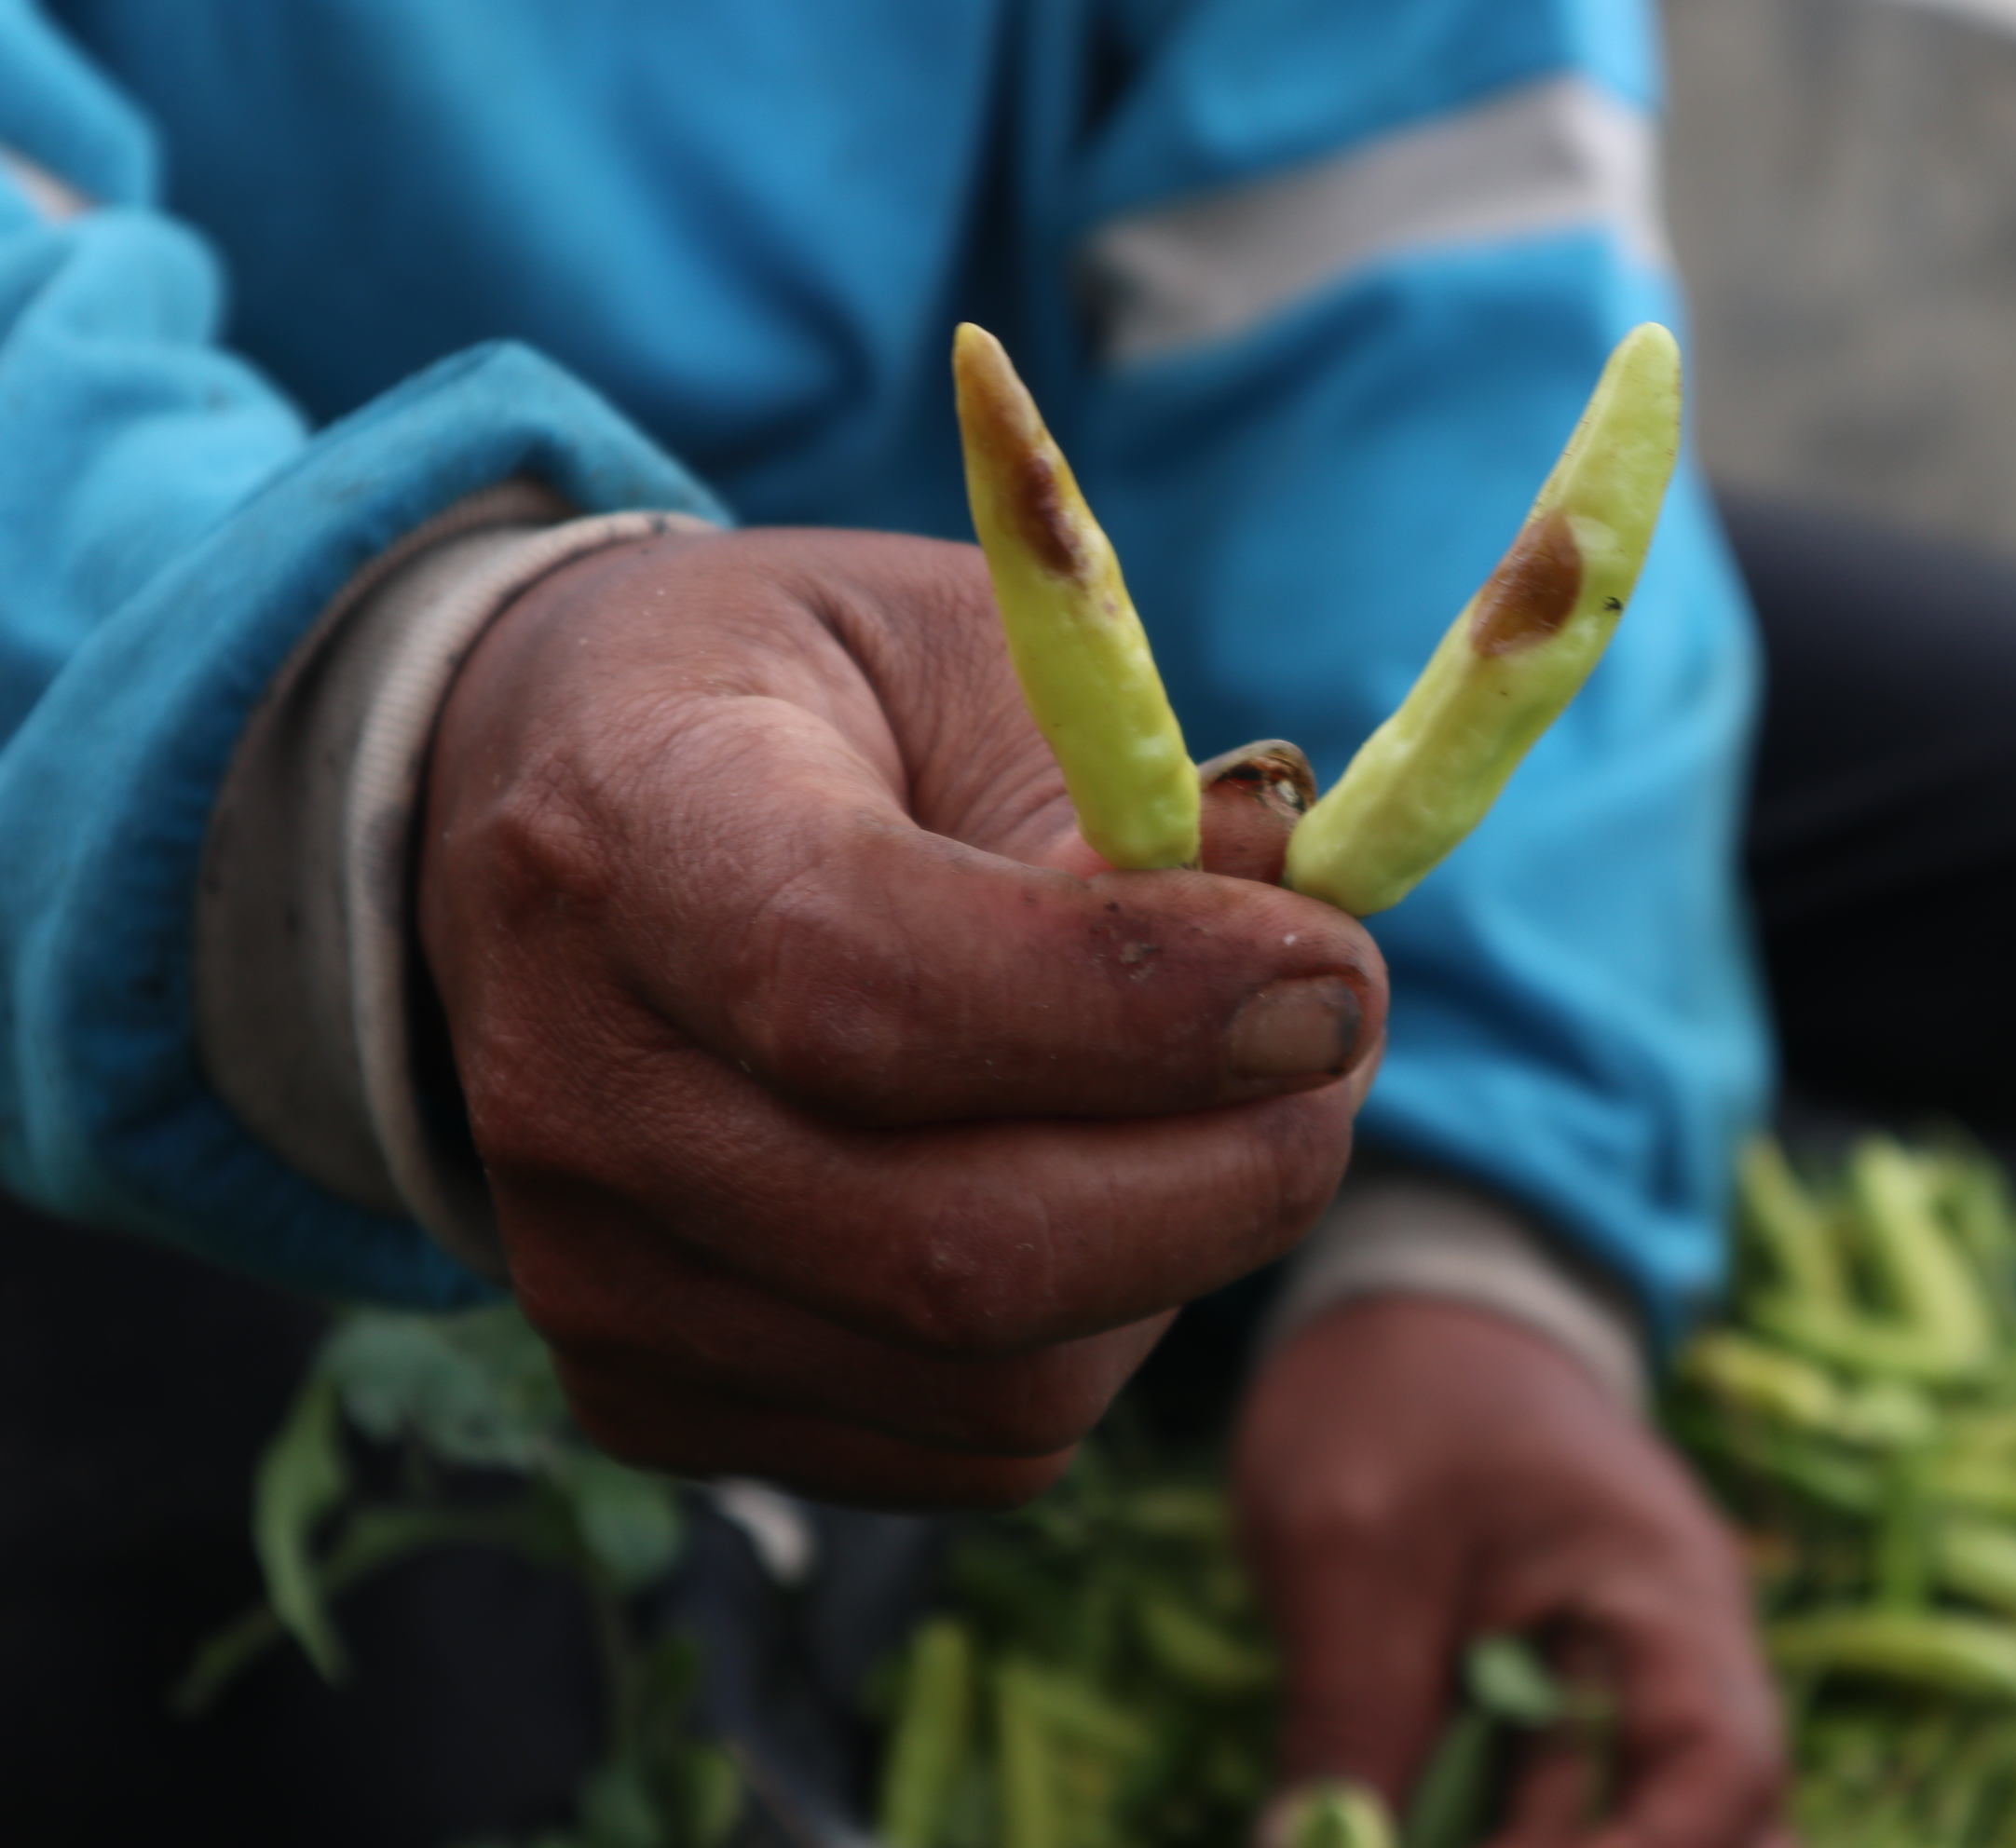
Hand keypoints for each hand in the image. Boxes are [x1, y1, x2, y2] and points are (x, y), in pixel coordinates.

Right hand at [418, 527, 1383, 1506]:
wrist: (560, 815)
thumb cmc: (806, 708)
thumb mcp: (968, 655)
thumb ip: (1130, 799)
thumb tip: (1308, 957)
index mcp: (623, 833)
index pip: (860, 984)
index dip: (1137, 1005)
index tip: (1335, 974)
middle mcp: (570, 1087)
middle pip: (950, 1250)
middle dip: (1230, 1174)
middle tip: (1341, 1052)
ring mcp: (591, 1278)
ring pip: (995, 1382)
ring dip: (1186, 1257)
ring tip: (1221, 1104)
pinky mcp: (649, 1400)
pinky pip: (969, 1445)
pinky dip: (1101, 1339)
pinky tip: (1095, 1189)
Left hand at [1237, 1297, 1786, 1847]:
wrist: (1412, 1319)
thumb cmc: (1392, 1397)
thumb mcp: (1342, 1542)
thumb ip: (1344, 1716)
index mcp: (1666, 1588)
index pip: (1724, 1767)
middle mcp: (1683, 1659)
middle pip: (1720, 1826)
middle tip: (1421, 1845)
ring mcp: (1631, 1699)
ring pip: (1653, 1828)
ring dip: (1539, 1842)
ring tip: (1405, 1833)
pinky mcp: (1563, 1730)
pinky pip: (1569, 1820)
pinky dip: (1505, 1835)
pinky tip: (1405, 1831)